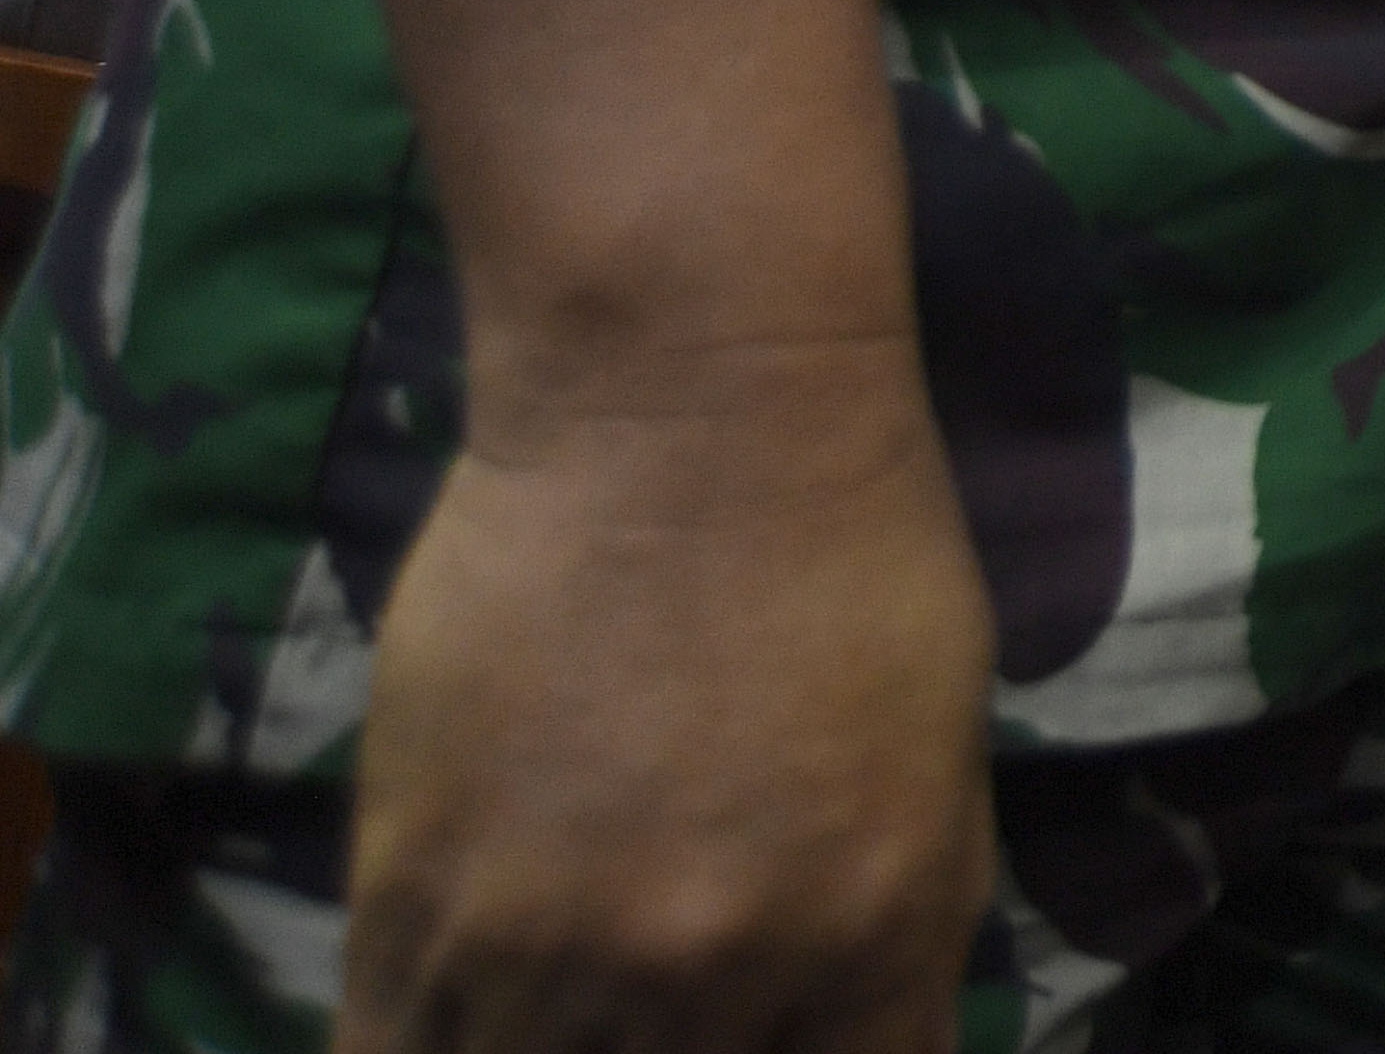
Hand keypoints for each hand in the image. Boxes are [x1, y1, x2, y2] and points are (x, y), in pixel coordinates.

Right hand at [346, 370, 992, 1050]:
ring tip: (564, 1002)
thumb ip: (900, 930)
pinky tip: (462, 1020)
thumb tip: (861, 1035)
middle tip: (659, 1009)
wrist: (692, 417)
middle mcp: (716, 978)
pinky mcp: (413, 907)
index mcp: (875, 943)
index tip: (771, 1038)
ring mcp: (552, 954)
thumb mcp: (947, 765)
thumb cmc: (854, 559)